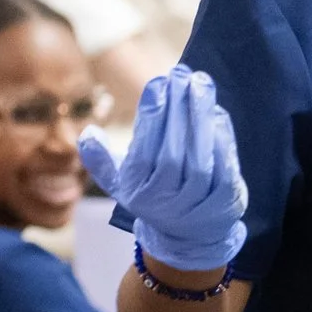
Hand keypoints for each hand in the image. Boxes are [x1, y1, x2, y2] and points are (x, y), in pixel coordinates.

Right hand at [78, 65, 246, 272]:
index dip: (151, 116)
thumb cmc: (152, 195)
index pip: (144, 150)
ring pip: (199, 159)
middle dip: (177, 109)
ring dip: (200, 117)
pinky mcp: (224, 201)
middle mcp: (166, 200)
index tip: (158, 83)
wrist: (189, 237)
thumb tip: (87, 133)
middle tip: (182, 73)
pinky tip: (217, 113)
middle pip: (172, 152)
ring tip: (200, 83)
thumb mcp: (121, 183)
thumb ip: (101, 160)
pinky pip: (223, 168)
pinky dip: (222, 139)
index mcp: (138, 190)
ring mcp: (197, 203)